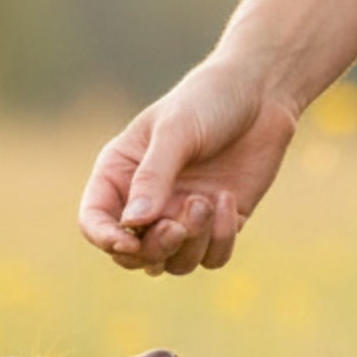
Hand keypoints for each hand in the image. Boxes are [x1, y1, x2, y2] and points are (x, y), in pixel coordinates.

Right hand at [78, 57, 300, 275]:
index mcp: (120, 174)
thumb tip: (132, 223)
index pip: (94, 221)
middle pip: (134, 255)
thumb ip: (153, 177)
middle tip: (177, 227)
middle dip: (155, 249)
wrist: (262, 94)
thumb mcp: (176, 131)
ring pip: (175, 263)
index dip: (105, 238)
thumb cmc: (209, 100)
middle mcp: (147, 202)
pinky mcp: (219, 225)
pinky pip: (212, 257)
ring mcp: (182, 217)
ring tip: (207, 202)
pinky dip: (220, 239)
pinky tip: (228, 199)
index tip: (128, 241)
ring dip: (191, 243)